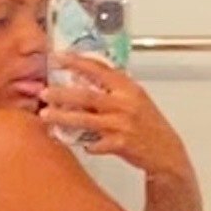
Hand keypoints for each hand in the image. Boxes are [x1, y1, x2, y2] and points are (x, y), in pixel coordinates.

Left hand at [42, 52, 188, 181]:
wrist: (167, 152)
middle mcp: (125, 104)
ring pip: (85, 120)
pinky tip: (72, 141)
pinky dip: (82, 143)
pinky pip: (94, 144)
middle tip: (44, 92)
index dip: (76, 62)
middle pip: (87, 96)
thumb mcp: (137, 98)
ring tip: (45, 116)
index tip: (57, 58)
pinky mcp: (120, 145)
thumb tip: (87, 75)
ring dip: (62, 118)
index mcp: (129, 88)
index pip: (99, 69)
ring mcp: (122, 125)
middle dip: (62, 94)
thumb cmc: (149, 124)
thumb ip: (115, 87)